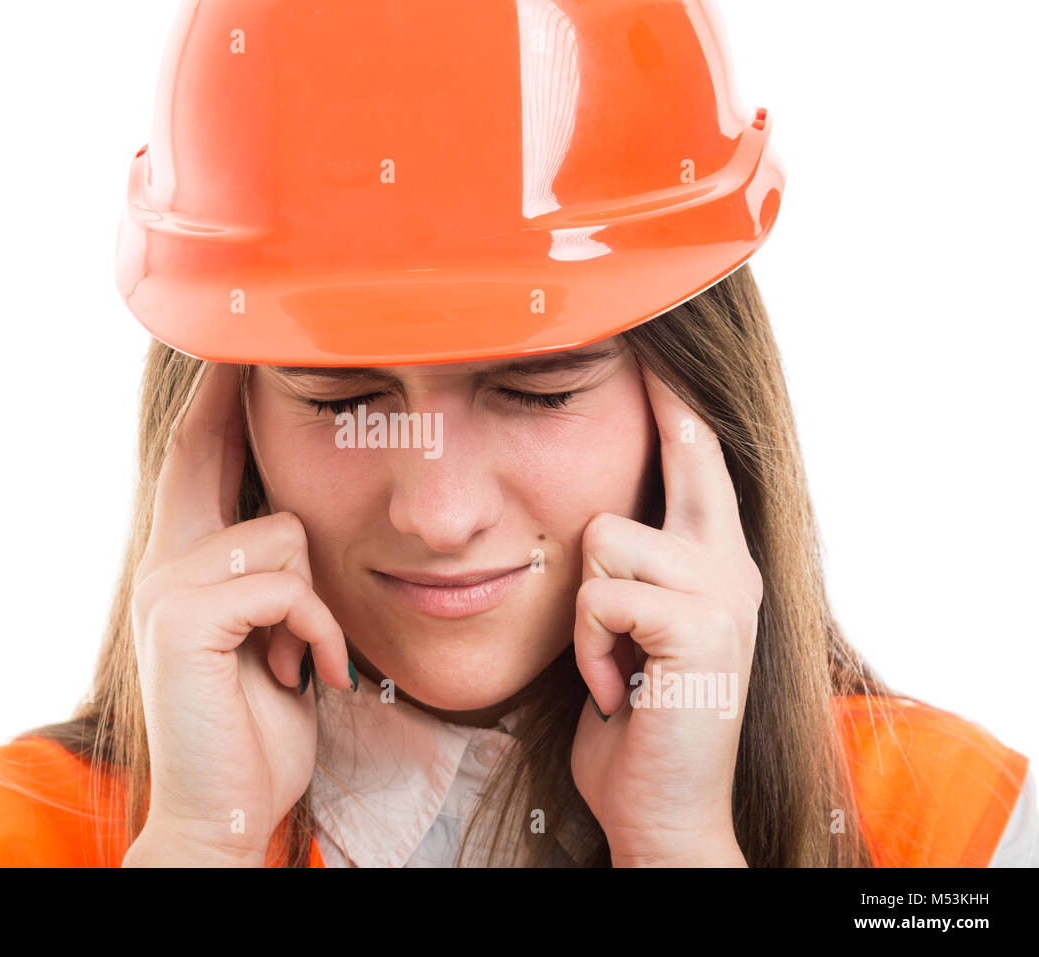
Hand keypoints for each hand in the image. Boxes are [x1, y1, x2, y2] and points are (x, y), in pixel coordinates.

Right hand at [126, 361, 351, 865]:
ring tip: (303, 654)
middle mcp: (162, 565)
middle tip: (244, 358)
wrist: (224, 811)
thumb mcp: (268, 639)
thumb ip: (269, 582)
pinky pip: (286, 586)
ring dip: (314, 602)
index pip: (191, 462)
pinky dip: (319, 632)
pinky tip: (314, 672)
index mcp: (181, 567)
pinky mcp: (184, 619)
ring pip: (282, 534)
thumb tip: (293, 529)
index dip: (210, 403)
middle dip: (227, 407)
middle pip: (204, 456)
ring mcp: (166, 588)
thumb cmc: (256, 728)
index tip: (230, 351)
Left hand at [570, 357, 761, 866]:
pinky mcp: (701, 624)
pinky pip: (601, 596)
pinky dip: (589, 649)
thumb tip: (592, 526)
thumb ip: (633, 575)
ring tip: (611, 664)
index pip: (701, 462)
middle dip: (658, 426)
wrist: (661, 807)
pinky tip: (615, 689)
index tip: (664, 352)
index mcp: (718, 563)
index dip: (681, 405)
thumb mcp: (634, 635)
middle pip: (675, 458)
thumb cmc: (634, 720)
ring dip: (586, 615)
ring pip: (603, 536)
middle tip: (648, 375)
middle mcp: (733, 565)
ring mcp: (725, 591)